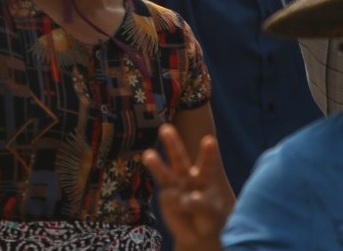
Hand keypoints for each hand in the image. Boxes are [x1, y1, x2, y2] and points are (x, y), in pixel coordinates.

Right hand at [142, 124, 230, 250]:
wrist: (199, 233)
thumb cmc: (212, 217)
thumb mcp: (214, 212)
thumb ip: (202, 204)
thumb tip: (186, 199)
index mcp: (206, 176)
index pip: (207, 162)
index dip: (208, 152)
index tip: (209, 141)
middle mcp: (188, 177)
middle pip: (179, 158)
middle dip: (172, 144)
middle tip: (165, 129)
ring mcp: (175, 186)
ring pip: (164, 173)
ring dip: (156, 164)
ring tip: (148, 155)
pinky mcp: (166, 197)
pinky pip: (168, 197)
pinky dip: (175, 202)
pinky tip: (181, 207)